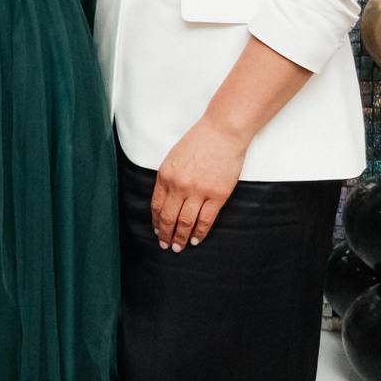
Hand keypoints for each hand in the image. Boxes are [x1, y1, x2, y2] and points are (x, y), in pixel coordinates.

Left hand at [151, 118, 248, 251]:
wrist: (223, 132)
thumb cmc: (200, 140)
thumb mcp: (175, 157)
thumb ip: (169, 177)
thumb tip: (167, 199)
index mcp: (165, 175)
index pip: (157, 205)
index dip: (156, 221)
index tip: (157, 230)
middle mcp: (179, 185)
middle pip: (169, 217)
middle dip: (165, 234)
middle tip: (165, 245)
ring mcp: (198, 191)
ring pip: (185, 223)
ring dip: (180, 238)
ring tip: (178, 247)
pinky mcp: (217, 196)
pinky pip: (206, 220)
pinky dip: (199, 233)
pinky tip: (195, 240)